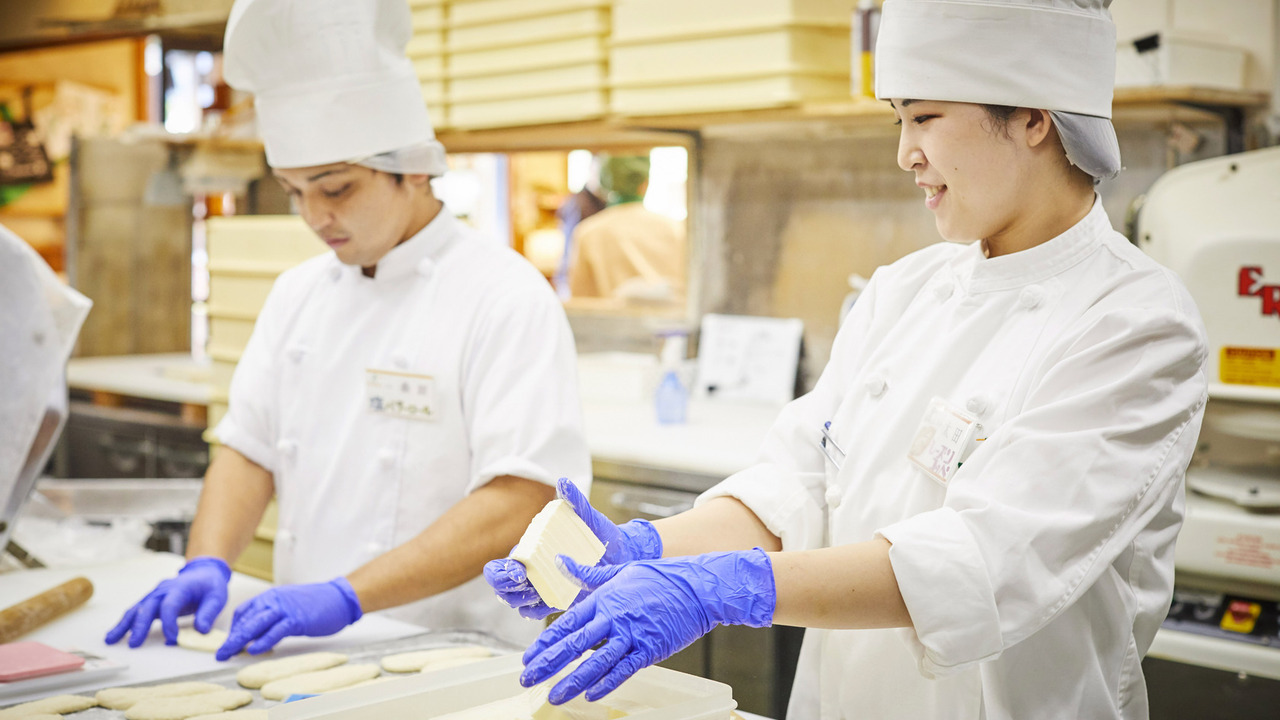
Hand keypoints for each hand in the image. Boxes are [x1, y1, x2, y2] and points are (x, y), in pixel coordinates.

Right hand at [105, 557, 230, 647]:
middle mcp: (163, 590)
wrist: (203, 573)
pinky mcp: (151, 602)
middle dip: (140, 626)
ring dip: (124, 625)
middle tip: (134, 644)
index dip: (170, 622)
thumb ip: (209, 613)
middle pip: (148, 607)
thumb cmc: (210, 586)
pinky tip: (114, 635)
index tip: (173, 638)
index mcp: (180, 587)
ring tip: (111, 640)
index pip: (170, 605)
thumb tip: (201, 631)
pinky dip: (125, 623)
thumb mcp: (217, 597)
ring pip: (136, 609)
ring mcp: (155, 595)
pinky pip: (135, 612)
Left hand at [215, 578, 361, 660]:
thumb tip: (260, 635)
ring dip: (240, 640)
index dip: (234, 628)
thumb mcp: (290, 605)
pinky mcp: (297, 619)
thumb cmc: (317, 603)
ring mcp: (286, 609)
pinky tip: (255, 650)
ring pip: (256, 624)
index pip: (244, 611)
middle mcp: (275, 600)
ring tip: (230, 653)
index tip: (230, 642)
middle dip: (231, 638)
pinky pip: (276, 631)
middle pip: (246, 620)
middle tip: (221, 654)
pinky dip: (264, 641)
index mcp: (272, 597)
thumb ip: (275, 617)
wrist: (339, 597)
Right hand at [484, 478, 663, 619]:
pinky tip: (543, 604)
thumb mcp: (588, 518)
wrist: (621, 554)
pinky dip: (534, 611)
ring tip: (535, 595)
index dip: (500, 570)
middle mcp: (532, 568)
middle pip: (502, 585)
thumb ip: (575, 501)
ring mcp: (542, 585)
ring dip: (519, 600)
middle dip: (505, 586)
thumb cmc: (600, 533)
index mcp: (532, 549)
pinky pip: (535, 611)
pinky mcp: (555, 599)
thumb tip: (563, 481)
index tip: (518, 569)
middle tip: (523, 581)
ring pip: (516, 601)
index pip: (502, 563)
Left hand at [520, 549, 774, 704]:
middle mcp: (613, 616)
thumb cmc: (662, 576)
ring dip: (573, 681)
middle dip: (548, 664)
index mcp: (604, 597)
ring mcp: (632, 634)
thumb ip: (589, 573)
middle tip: (527, 679)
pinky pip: (624, 669)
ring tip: (554, 695)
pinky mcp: (651, 648)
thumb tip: (559, 562)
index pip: (567, 623)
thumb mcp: (622, 569)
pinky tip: (591, 695)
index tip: (528, 657)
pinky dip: (607, 683)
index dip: (545, 642)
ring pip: (596, 662)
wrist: (699, 586)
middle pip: (574, 644)